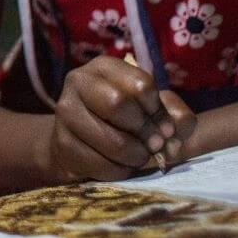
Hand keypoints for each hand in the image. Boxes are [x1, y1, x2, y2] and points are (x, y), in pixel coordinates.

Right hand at [41, 56, 196, 182]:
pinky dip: (119, 170)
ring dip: (135, 155)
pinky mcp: (62, 142)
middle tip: (155, 145)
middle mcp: (79, 82)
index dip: (158, 111)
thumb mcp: (155, 110)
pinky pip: (100, 164)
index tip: (165, 127)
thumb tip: (171, 135)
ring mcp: (66, 112)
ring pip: (112, 140)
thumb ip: (175, 115)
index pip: (140, 84)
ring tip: (140, 157)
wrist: (83, 141)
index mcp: (105, 67)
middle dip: (145, 131)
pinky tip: (121, 165)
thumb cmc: (126, 120)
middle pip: (118, 104)